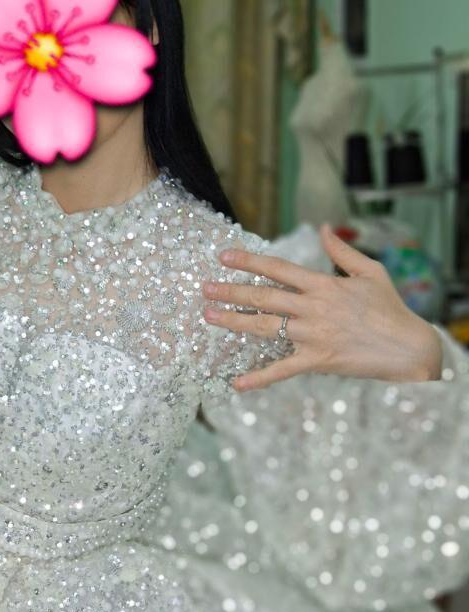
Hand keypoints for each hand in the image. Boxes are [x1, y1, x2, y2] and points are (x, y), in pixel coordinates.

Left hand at [202, 223, 442, 390]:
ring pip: (265, 327)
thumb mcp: (370, 272)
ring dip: (234, 321)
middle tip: (204, 288)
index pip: (278, 268)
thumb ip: (342, 251)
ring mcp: (313, 335)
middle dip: (231, 291)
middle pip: (263, 296)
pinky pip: (282, 370)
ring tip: (209, 316)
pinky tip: (237, 383)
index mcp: (323, 285)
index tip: (225, 256)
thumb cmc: (391, 308)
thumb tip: (324, 228)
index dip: (249, 261)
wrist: (409, 348)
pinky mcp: (317, 361)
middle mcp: (313, 308)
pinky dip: (259, 378)